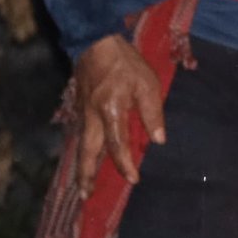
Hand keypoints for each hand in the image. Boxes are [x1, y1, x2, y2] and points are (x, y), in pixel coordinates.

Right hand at [72, 34, 164, 192]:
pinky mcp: (79, 107)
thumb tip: (158, 139)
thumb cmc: (125, 63)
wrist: (95, 42)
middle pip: (88, 151)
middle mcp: (92, 116)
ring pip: (81, 144)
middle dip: (86, 175)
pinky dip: (82, 150)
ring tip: (82, 184)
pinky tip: (85, 158)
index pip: (117, 145)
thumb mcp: (147, 84)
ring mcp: (82, 112)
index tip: (133, 179)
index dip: (125, 164)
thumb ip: (152, 113)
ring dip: (82, 165)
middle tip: (86, 195)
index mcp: (110, 111)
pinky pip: (81, 134)